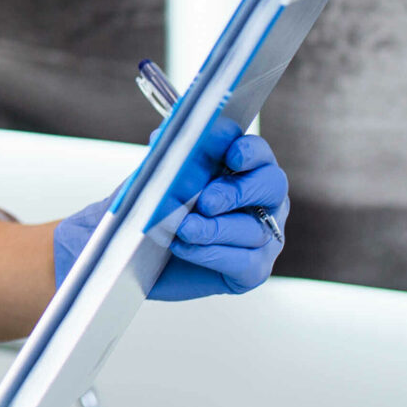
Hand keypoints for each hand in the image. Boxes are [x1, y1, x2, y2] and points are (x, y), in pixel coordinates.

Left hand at [51, 134, 288, 300]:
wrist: (134, 257)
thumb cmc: (153, 212)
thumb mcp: (154, 182)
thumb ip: (164, 159)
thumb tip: (163, 135)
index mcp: (243, 170)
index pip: (258, 152)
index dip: (249, 151)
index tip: (231, 156)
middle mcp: (263, 201)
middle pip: (271, 186)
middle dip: (237, 191)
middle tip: (205, 200)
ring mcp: (263, 237)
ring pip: (254, 229)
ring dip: (215, 228)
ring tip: (184, 228)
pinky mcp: (253, 270)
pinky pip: (244, 262)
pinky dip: (211, 254)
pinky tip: (184, 247)